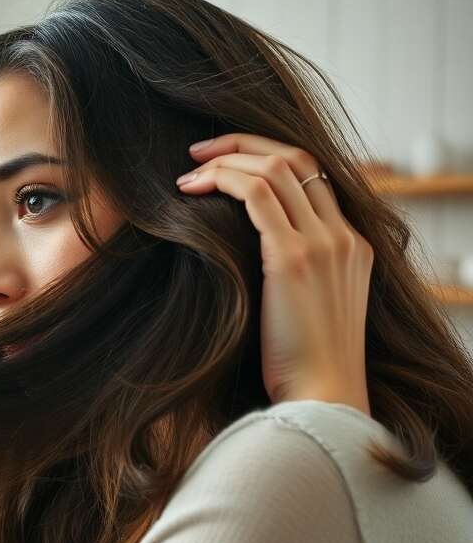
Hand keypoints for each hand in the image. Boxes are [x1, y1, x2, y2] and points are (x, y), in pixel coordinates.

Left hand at [177, 133, 373, 414]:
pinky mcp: (293, 257)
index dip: (268, 157)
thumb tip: (243, 261)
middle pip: (297, 158)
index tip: (227, 162)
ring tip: (188, 171)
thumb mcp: (309, 311)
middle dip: (244, 144)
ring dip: (226, 159)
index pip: (315, 176)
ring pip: (275, 167)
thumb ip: (292, 277)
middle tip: (199, 151)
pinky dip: (222, 180)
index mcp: (353, 246)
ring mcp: (324, 243)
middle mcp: (344, 237)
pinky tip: (191, 189)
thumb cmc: (303, 368)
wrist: (322, 398)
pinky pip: (256, 192)